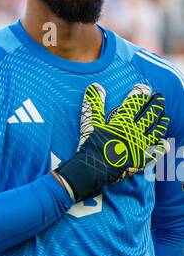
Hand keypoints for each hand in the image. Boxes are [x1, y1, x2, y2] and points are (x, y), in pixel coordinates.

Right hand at [55, 82, 168, 202]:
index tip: (142, 88)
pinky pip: (156, 152)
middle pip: (150, 113)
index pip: (135, 102)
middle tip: (159, 97)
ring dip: (162, 122)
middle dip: (156, 103)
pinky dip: (161, 146)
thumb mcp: (89, 123)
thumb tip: (95, 85)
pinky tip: (164, 143)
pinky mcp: (141, 159)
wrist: (92, 170)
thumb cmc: (90, 146)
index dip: (140, 93)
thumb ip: (94, 104)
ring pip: (156, 130)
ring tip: (165, 116)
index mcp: (123, 121)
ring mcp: (140, 145)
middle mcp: (134, 131)